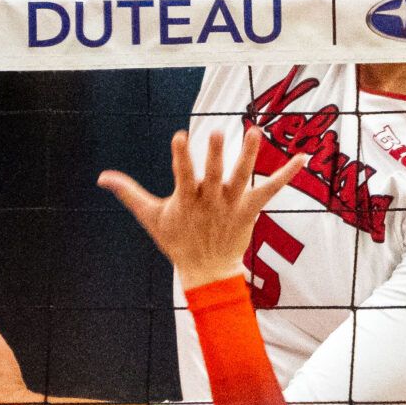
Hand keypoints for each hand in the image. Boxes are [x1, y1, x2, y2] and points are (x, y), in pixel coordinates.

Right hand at [96, 127, 306, 289]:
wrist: (206, 273)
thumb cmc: (176, 241)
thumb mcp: (150, 217)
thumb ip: (129, 192)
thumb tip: (102, 177)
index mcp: (186, 201)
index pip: (183, 176)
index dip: (181, 157)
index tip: (180, 137)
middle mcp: (210, 201)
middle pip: (213, 175)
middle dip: (215, 155)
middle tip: (217, 132)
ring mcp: (232, 205)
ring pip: (242, 177)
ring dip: (249, 155)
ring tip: (255, 131)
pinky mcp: (250, 210)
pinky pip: (271, 189)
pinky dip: (287, 174)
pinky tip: (303, 157)